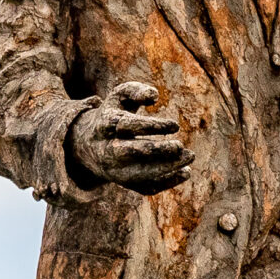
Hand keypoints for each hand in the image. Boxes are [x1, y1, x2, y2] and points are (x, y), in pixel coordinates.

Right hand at [71, 81, 192, 193]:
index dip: (151, 126)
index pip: (126, 126)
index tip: (175, 125)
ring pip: (137, 174)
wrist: (89, 146)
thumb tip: (154, 96)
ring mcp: (114, 170)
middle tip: (180, 146)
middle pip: (128, 152)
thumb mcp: (119, 97)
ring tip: (189, 158)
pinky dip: (166, 183)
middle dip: (155, 150)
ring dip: (165, 169)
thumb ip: (136, 91)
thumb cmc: (113, 115)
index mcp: (104, 125)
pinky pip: (144, 187)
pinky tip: (185, 173)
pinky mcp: (124, 183)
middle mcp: (106, 149)